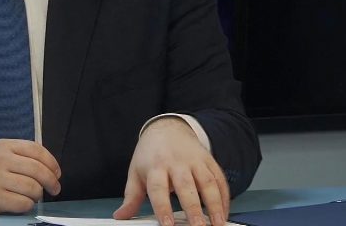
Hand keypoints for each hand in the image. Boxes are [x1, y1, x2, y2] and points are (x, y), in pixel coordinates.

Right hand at [0, 139, 61, 213]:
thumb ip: (21, 154)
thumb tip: (50, 167)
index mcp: (5, 146)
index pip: (37, 151)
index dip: (52, 163)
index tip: (57, 173)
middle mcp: (1, 160)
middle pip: (38, 170)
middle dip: (51, 182)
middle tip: (54, 189)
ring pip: (33, 188)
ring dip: (38, 194)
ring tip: (33, 195)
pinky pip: (23, 203)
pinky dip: (28, 205)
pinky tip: (22, 202)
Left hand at [113, 117, 229, 225]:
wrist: (168, 128)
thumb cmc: (151, 154)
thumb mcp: (137, 172)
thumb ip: (131, 197)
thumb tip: (120, 216)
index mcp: (155, 166)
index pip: (158, 188)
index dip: (163, 207)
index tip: (167, 225)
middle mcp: (176, 162)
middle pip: (186, 186)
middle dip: (193, 208)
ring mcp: (195, 160)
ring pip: (208, 182)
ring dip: (215, 204)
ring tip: (218, 224)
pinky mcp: (209, 161)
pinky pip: (220, 179)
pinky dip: (225, 198)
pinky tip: (224, 213)